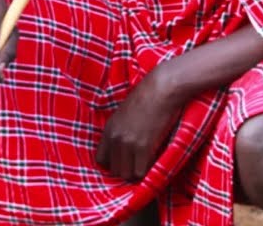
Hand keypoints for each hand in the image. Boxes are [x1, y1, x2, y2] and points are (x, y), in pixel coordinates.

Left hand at [96, 63, 184, 181]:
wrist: (162, 88)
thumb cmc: (148, 96)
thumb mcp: (125, 113)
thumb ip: (121, 130)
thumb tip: (124, 146)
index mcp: (108, 129)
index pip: (101, 159)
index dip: (113, 163)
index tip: (123, 162)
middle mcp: (115, 138)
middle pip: (114, 170)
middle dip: (126, 170)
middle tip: (137, 165)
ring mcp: (128, 144)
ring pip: (126, 174)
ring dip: (136, 173)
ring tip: (145, 165)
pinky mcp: (143, 147)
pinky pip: (140, 172)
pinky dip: (146, 171)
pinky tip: (152, 162)